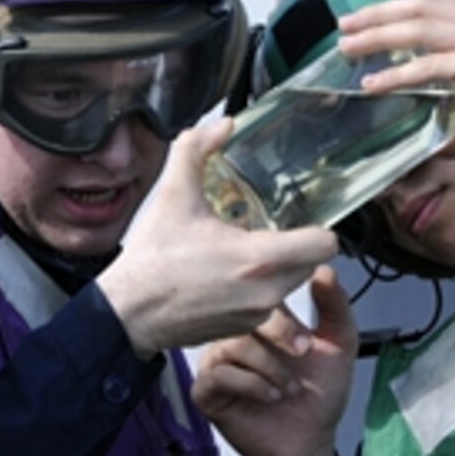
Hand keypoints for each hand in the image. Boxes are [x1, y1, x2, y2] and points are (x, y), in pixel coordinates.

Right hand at [97, 118, 338, 358]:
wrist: (129, 311)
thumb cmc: (152, 260)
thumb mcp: (173, 194)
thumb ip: (196, 150)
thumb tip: (221, 127)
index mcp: (257, 257)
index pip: (325, 244)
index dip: (318, 227)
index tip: (300, 218)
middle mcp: (265, 291)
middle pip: (311, 264)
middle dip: (296, 246)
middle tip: (268, 229)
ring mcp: (255, 314)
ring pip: (290, 285)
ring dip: (278, 269)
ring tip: (245, 252)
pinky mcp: (243, 328)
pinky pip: (268, 306)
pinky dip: (258, 290)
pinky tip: (229, 276)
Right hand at [191, 265, 356, 455]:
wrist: (308, 445)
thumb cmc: (319, 397)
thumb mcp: (338, 346)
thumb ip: (334, 307)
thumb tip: (325, 270)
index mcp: (261, 321)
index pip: (259, 292)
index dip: (284, 307)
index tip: (307, 335)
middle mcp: (236, 336)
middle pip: (242, 314)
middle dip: (279, 335)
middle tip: (302, 355)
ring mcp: (218, 362)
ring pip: (232, 344)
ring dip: (269, 366)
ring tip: (288, 386)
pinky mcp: (207, 390)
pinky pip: (218, 375)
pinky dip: (250, 384)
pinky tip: (270, 396)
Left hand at [337, 0, 454, 174]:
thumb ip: (450, 120)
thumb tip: (427, 133)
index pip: (438, 5)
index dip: (401, 9)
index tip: (370, 19)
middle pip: (422, 6)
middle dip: (379, 13)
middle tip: (346, 24)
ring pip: (419, 26)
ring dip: (378, 34)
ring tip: (348, 45)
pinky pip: (427, 64)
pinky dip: (395, 74)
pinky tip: (371, 83)